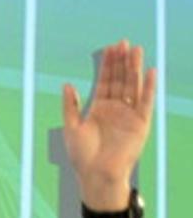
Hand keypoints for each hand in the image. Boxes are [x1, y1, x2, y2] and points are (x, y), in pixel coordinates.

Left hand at [61, 39, 154, 211]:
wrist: (96, 175)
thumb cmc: (81, 155)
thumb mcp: (71, 127)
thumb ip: (70, 105)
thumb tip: (67, 84)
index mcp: (99, 108)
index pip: (105, 81)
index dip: (107, 65)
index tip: (110, 47)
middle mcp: (115, 109)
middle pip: (120, 80)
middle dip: (121, 61)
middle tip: (123, 42)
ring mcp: (129, 115)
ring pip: (133, 86)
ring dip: (135, 68)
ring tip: (136, 50)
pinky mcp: (140, 123)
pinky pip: (145, 102)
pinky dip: (148, 87)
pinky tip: (150, 71)